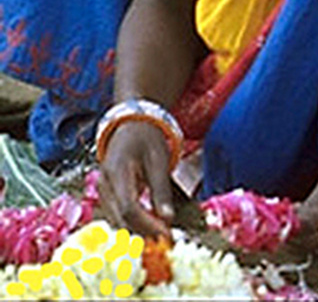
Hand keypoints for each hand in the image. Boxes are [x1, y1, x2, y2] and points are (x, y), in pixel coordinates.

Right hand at [97, 122, 175, 239]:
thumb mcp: (159, 160)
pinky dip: (132, 223)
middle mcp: (104, 184)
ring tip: (161, 235)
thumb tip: (167, 218)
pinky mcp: (106, 195)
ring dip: (138, 230)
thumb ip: (161, 190)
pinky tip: (149, 226)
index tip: (165, 233)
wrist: (130, 126)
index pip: (128, 207)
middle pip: (121, 218)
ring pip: (117, 220)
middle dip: (143, 232)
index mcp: (117, 172)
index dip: (147, 224)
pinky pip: (117, 214)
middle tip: (166, 240)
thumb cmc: (146, 139)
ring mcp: (102, 190)